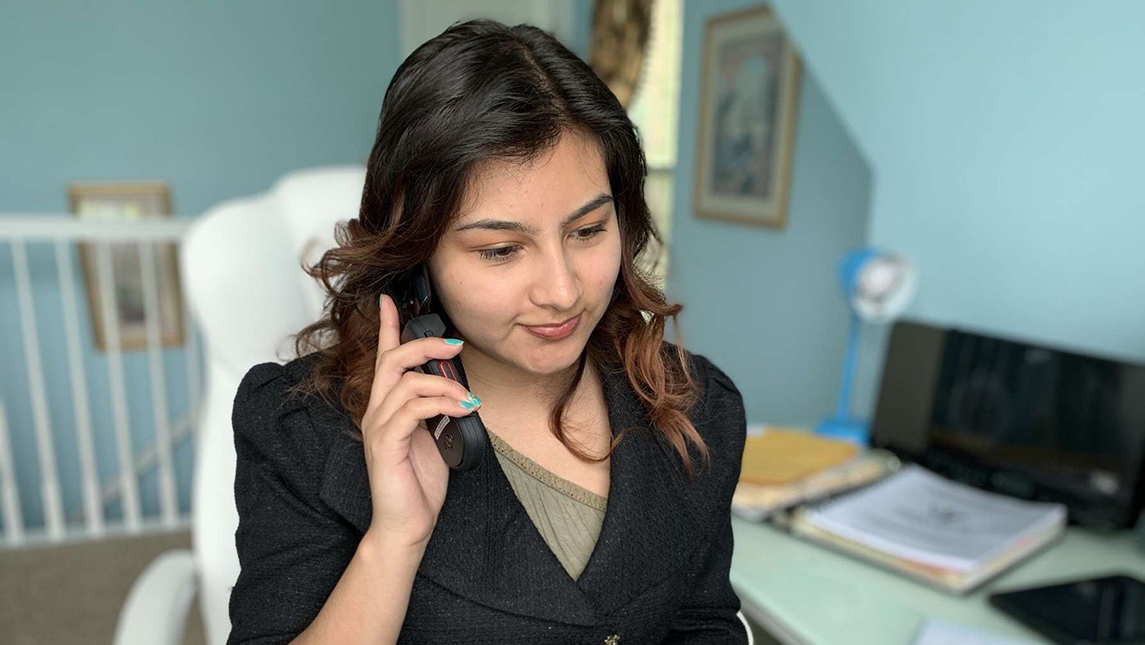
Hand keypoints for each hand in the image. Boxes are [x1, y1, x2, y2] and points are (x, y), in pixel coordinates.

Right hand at [360, 293, 478, 548]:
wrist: (407, 525)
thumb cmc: (419, 484)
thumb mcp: (434, 438)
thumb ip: (438, 411)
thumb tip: (459, 389)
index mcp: (387, 407)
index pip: (384, 358)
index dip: (388, 327)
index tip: (390, 300)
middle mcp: (377, 412)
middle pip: (393, 360)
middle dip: (426, 344)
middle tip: (456, 345)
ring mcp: (379, 427)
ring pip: (407, 383)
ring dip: (445, 384)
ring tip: (468, 399)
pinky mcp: (386, 444)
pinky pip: (412, 410)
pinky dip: (440, 403)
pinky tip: (460, 410)